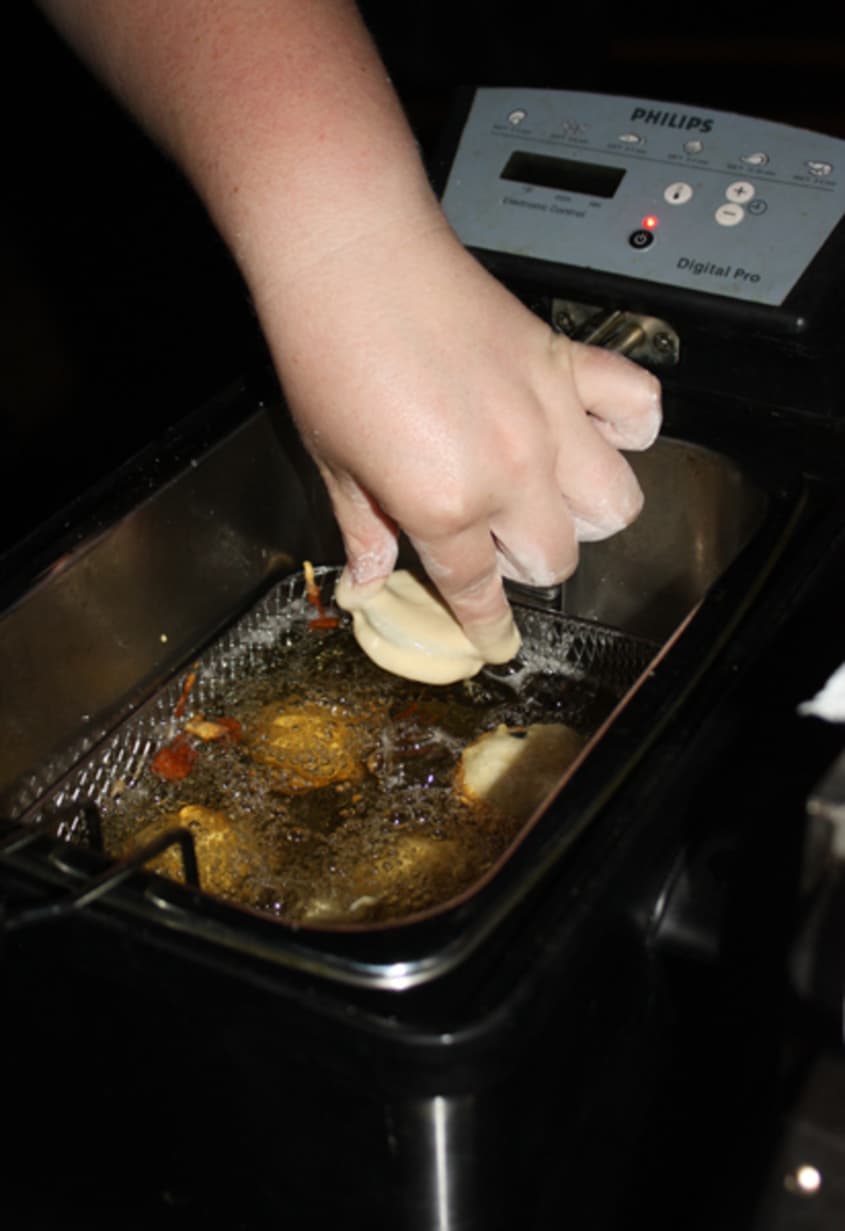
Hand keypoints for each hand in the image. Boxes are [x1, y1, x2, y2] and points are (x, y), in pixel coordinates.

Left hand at [262, 216, 660, 657]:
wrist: (351, 256)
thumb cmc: (328, 352)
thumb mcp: (333, 462)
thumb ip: (366, 530)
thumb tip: (369, 582)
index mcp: (445, 504)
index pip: (479, 591)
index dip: (486, 627)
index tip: (492, 643)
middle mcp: (510, 471)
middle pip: (558, 558)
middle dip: (528, 566)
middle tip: (491, 541)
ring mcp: (550, 418)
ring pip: (616, 504)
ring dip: (586, 514)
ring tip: (547, 495)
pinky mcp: (568, 364)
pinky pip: (639, 409)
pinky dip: (629, 428)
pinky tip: (592, 429)